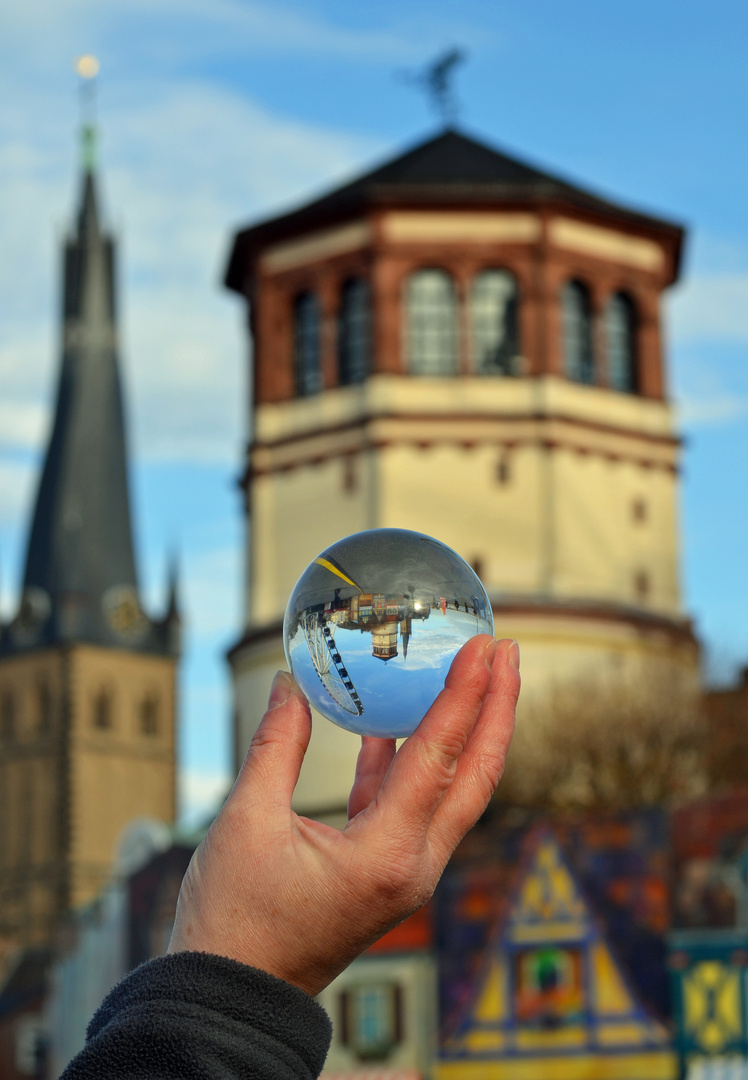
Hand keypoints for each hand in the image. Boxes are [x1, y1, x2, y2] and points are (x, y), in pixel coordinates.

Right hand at [168, 635, 519, 995]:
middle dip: (496, 709)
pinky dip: (409, 762)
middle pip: (475, 775)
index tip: (487, 647)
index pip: (440, 757)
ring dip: (465, 732)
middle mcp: (413, 866)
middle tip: (505, 651)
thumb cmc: (234, 922)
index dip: (465, 694)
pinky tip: (390, 728)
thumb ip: (275, 746)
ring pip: (453, 790)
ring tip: (473, 677)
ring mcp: (405, 873)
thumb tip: (287, 685)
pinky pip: (411, 806)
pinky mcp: (385, 873)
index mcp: (386, 856)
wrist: (232, 998)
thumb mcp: (247, 822)